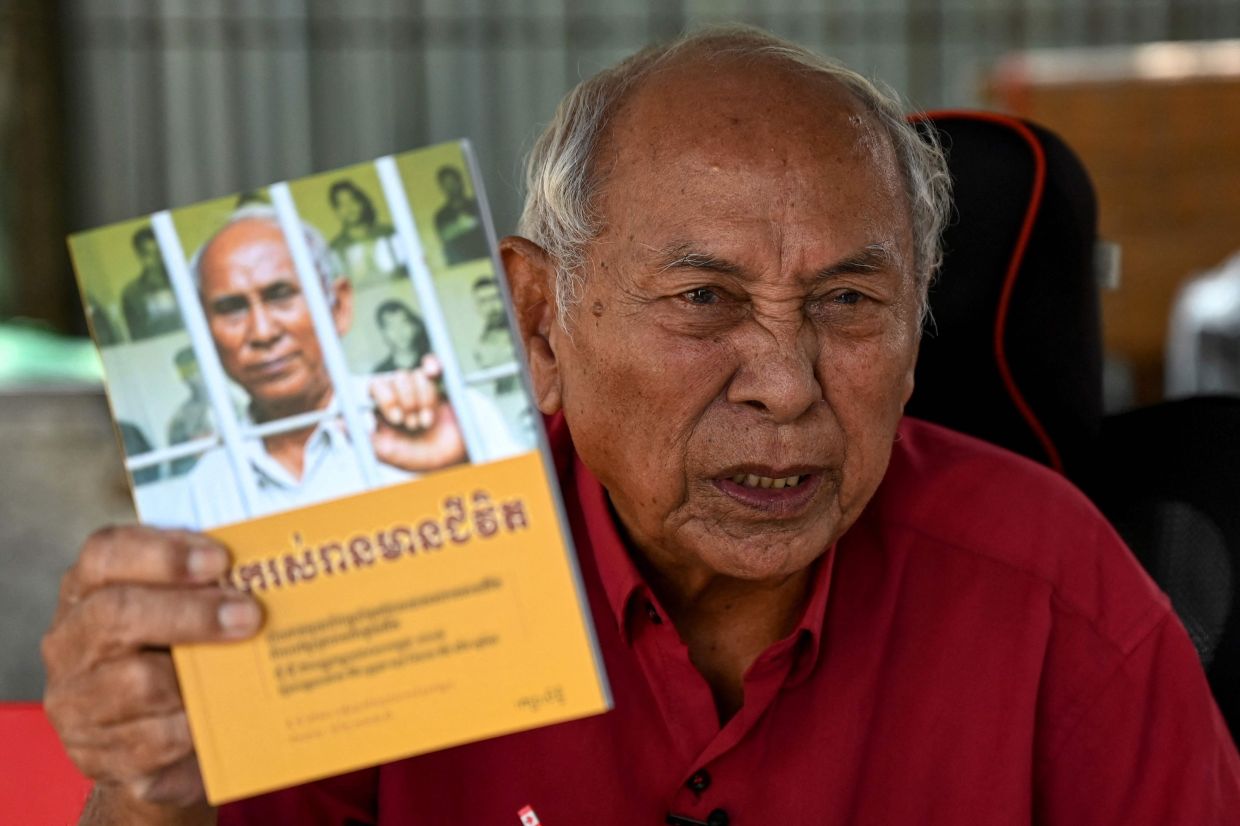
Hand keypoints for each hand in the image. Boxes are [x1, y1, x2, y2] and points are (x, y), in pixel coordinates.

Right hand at [41, 526, 261, 823]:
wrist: (154, 747)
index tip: (220, 560)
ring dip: (201, 675)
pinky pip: (156, 738)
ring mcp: (77, 701)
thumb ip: (204, 585)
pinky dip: (198, 725)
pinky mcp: (99, 754)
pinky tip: (225, 713)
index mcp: (88, 591)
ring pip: (138, 682)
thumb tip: (263, 569)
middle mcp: (71, 642)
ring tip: (246, 668)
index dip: (163, 553)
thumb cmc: (175, 657)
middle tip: (250, 615)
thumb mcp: (181, 611)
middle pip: (118, 613)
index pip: (105, 554)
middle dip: (192, 612)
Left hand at [369, 354, 467, 470]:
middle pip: (394, 378)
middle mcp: (398, 396)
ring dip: (423, 399)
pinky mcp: (439, 385)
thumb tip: (336, 423)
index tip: (397, 419)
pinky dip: (432, 366)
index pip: (375, 387)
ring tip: (426, 423)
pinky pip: (432, 365)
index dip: (386, 399)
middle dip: (406, 401)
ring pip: (414, 376)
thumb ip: (364, 439)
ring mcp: (418, 389)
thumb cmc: (419, 459)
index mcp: (382, 409)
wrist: (452, 460)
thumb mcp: (389, 453)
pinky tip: (433, 373)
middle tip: (412, 425)